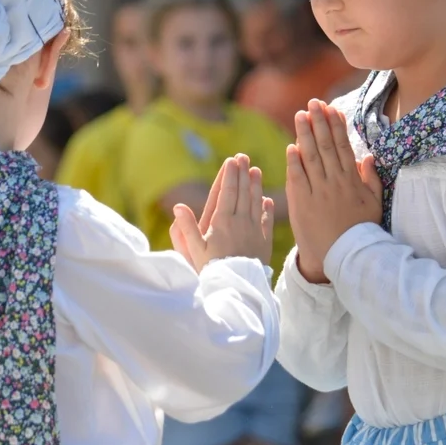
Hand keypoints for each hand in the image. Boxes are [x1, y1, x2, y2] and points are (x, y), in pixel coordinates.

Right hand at [169, 154, 274, 271]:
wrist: (237, 287)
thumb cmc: (212, 269)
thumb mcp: (195, 250)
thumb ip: (187, 228)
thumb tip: (178, 206)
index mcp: (222, 222)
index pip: (227, 192)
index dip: (230, 175)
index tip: (231, 160)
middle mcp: (240, 222)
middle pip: (242, 193)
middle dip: (243, 173)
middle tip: (244, 157)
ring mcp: (254, 231)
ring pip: (256, 203)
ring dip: (256, 186)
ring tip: (256, 171)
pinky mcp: (264, 243)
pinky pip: (266, 221)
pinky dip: (267, 209)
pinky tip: (267, 200)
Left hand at [287, 100, 381, 282]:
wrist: (345, 256)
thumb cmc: (360, 230)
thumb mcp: (374, 203)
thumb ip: (370, 179)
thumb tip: (367, 156)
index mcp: (351, 180)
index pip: (342, 146)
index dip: (336, 126)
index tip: (331, 108)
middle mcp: (335, 182)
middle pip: (325, 146)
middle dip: (319, 122)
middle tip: (313, 103)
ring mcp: (318, 193)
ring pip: (311, 158)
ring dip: (305, 134)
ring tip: (300, 115)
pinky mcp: (303, 204)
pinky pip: (298, 179)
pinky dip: (294, 162)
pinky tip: (291, 146)